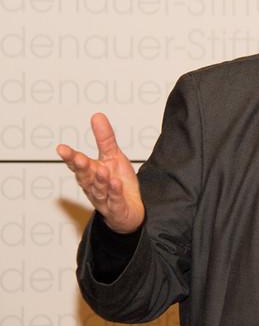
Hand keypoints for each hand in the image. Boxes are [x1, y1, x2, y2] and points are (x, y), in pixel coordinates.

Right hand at [56, 113, 144, 233]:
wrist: (129, 210)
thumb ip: (105, 139)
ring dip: (99, 181)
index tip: (62, 148)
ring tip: (101, 170)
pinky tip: (115, 184)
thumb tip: (97, 116)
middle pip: (85, 177)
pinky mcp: (116, 209)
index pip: (78, 164)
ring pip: (98, 190)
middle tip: (78, 158)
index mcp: (91, 173)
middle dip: (81, 168)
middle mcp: (94, 187)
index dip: (70, 157)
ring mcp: (104, 199)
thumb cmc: (118, 183)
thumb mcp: (113, 157)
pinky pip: (114, 201)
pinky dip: (114, 193)